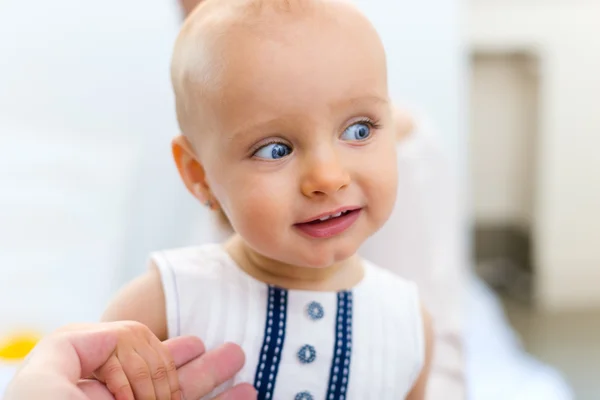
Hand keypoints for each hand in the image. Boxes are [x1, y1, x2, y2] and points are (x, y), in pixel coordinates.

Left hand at [4, 322, 255, 399]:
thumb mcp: (43, 380)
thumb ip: (76, 346)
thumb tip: (114, 334)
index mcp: (93, 393)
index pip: (136, 363)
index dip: (166, 351)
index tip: (192, 345)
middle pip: (171, 380)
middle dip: (204, 365)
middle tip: (234, 352)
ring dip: (220, 384)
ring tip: (244, 369)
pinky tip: (249, 394)